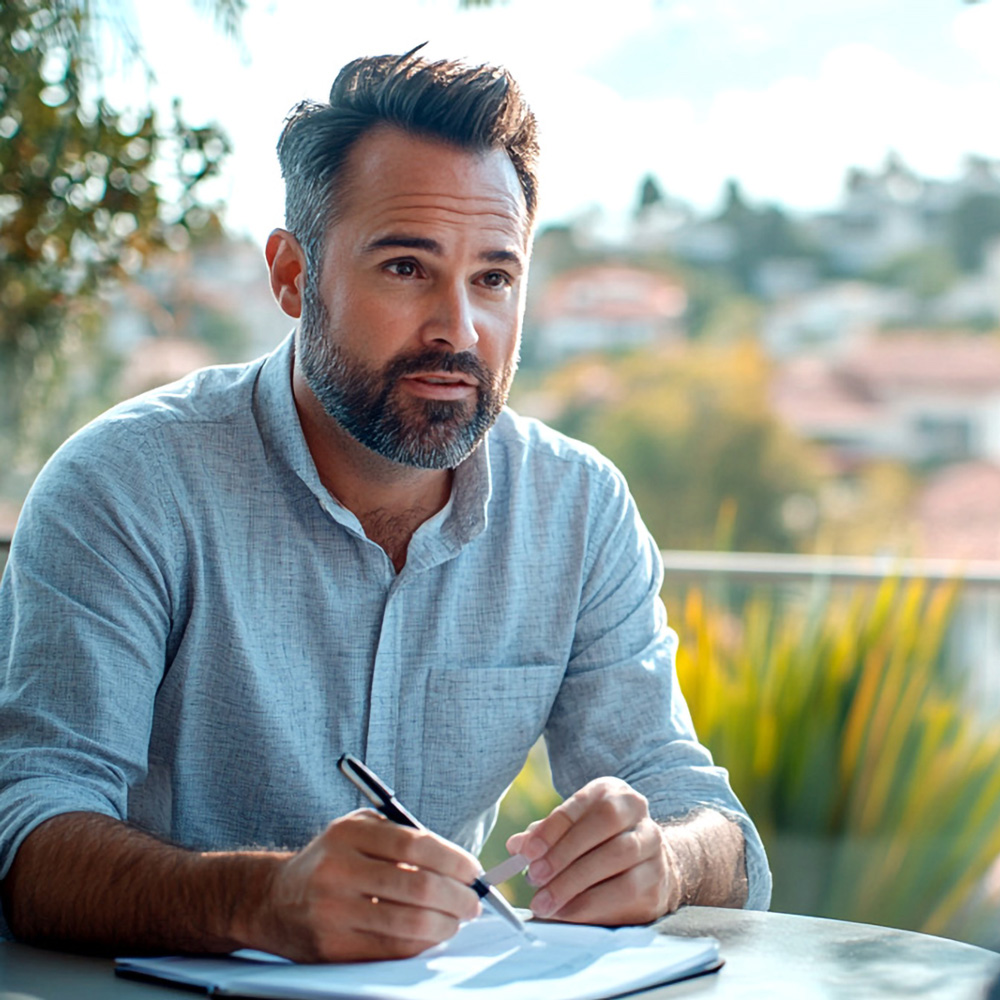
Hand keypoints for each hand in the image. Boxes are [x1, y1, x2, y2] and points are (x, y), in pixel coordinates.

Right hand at [256, 810, 482, 961]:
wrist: (273, 900)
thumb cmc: (332, 860)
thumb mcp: (358, 832)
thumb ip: (403, 838)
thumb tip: (459, 867)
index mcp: (348, 834)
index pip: (415, 845)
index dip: (453, 860)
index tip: (473, 871)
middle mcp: (338, 871)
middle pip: (418, 887)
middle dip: (457, 897)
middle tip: (473, 902)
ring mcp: (333, 913)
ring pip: (409, 924)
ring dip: (445, 925)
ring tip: (456, 920)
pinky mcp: (333, 949)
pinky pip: (392, 950)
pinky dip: (421, 944)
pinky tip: (430, 935)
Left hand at [506, 777, 677, 924]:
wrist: (647, 865)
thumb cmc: (598, 844)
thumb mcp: (571, 830)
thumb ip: (543, 836)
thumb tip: (517, 846)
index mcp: (612, 792)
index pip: (581, 804)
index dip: (552, 828)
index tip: (527, 851)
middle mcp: (638, 811)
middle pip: (604, 825)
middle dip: (564, 853)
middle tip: (534, 877)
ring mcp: (652, 845)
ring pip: (618, 857)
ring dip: (575, 883)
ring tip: (546, 902)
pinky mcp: (657, 881)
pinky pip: (626, 892)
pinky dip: (592, 905)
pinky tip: (567, 912)